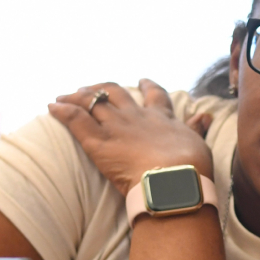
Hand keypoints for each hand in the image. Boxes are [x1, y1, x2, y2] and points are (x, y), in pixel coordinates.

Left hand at [49, 79, 213, 195]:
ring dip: (77, 97)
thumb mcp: (198, 143)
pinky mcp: (98, 143)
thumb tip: (206, 116)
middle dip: (102, 89)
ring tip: (65, 97)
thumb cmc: (191, 166)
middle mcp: (136, 117)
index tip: (141, 81)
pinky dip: (63, 111)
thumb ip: (197, 128)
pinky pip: (76, 120)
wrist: (175, 178)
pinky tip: (53, 106)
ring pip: (92, 103)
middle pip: (116, 93)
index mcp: (161, 118)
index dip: (147, 86)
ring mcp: (116, 128)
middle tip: (91, 89)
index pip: (154, 95)